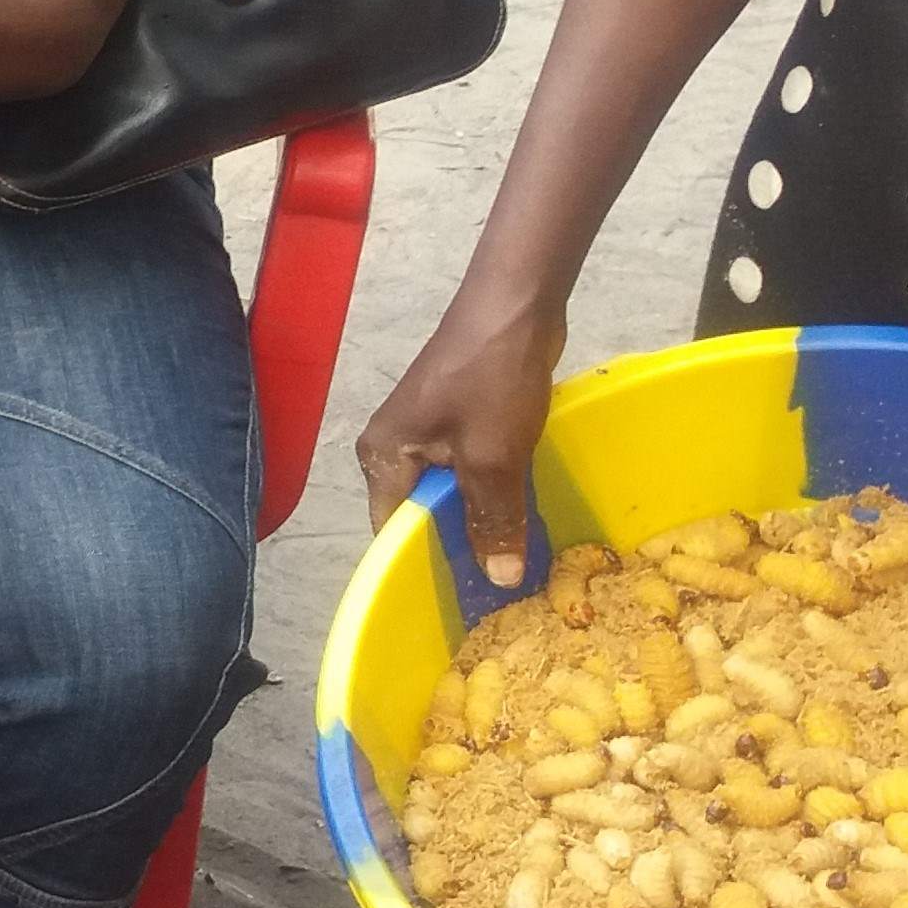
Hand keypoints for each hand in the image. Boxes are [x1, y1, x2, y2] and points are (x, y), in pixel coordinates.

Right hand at [355, 287, 566, 589]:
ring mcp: (428, 434)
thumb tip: (499, 581)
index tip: (466, 603)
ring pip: (453, 495)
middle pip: (424, 516)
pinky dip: (495, 493)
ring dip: (484, 521)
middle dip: (462, 548)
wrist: (516, 304)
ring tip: (519, 559)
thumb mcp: (493, 458)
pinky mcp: (459, 421)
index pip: (392, 531)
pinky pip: (472, 472)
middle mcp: (395, 450)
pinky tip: (525, 513)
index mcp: (383, 458)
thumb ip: (492, 521)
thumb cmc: (490, 379)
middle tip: (504, 588)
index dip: (427, 566)